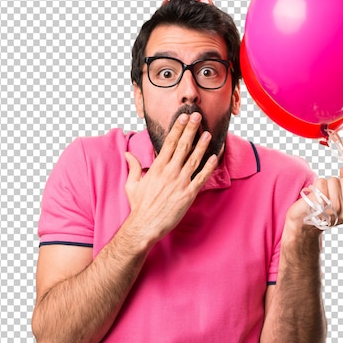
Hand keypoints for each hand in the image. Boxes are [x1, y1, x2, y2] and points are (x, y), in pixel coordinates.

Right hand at [123, 112, 221, 243]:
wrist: (145, 225)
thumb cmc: (139, 206)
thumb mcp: (132, 184)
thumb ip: (133, 167)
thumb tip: (128, 154)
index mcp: (157, 168)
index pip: (169, 143)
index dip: (177, 129)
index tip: (183, 118)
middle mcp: (170, 172)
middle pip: (183, 146)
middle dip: (191, 130)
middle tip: (197, 116)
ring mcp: (180, 182)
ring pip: (194, 159)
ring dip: (202, 145)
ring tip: (208, 133)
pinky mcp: (188, 194)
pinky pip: (201, 178)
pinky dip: (208, 167)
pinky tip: (214, 157)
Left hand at [287, 167, 342, 232]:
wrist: (305, 222)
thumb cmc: (324, 209)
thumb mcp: (342, 197)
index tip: (338, 196)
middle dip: (335, 185)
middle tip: (328, 198)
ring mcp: (334, 209)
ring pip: (333, 181)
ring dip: (325, 186)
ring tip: (321, 198)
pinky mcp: (320, 204)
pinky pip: (322, 182)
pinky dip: (316, 186)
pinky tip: (315, 197)